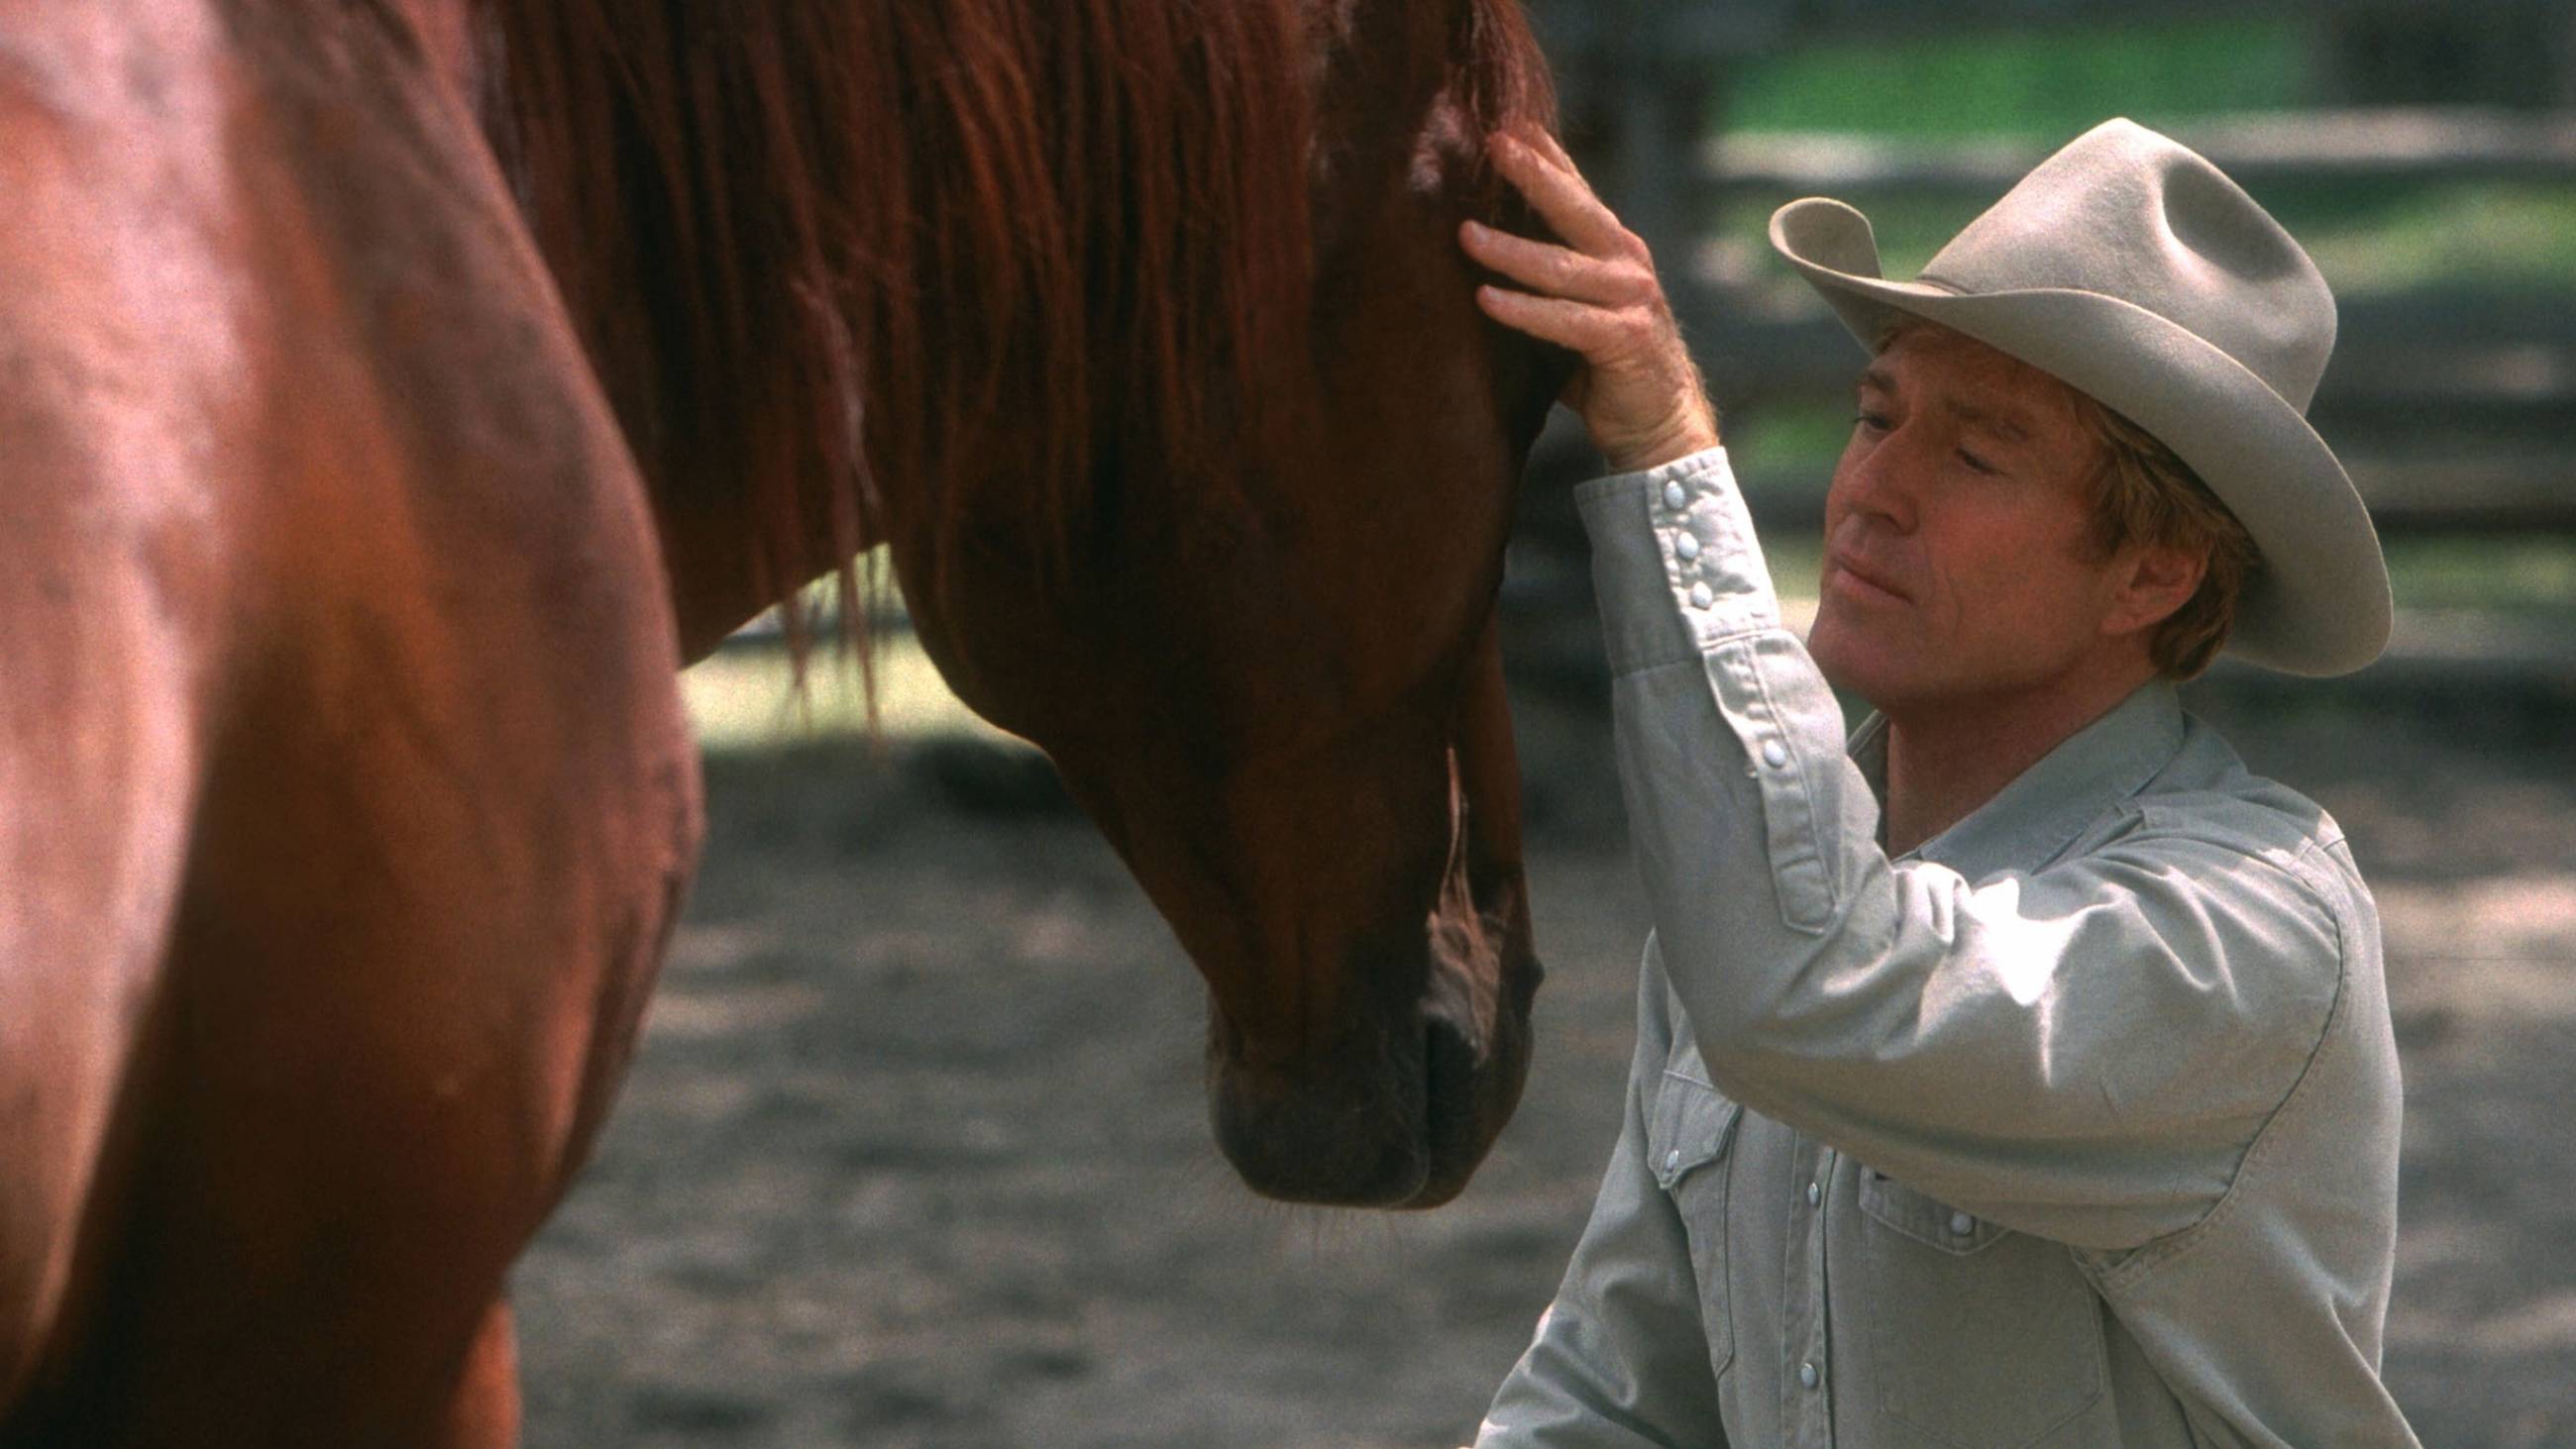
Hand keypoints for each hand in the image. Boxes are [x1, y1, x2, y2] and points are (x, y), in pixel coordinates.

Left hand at [1460, 127, 1719, 473]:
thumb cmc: (1605, 365)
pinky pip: (1563, 320)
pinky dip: (1523, 310)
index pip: (1577, 192)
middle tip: (1493, 143)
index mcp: (1614, 250)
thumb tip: (1481, 250)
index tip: (1510, 122)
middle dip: (1533, 173)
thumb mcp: (1576, 308)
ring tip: (1465, 233)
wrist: (1660, 423)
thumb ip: (1549, 279)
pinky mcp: (1623, 339)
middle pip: (1574, 210)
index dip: (1547, 156)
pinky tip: (1485, 298)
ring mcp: (1630, 299)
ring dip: (1509, 250)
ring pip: (1560, 267)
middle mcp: (1626, 264)